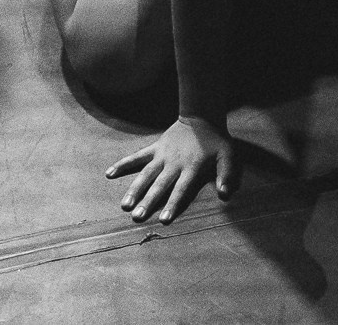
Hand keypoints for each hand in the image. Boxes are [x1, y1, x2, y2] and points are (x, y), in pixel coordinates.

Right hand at [108, 117, 236, 222]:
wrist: (201, 117)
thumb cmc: (216, 141)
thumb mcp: (228, 156)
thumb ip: (227, 175)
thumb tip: (225, 194)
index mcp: (191, 168)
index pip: (180, 190)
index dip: (172, 204)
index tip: (163, 219)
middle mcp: (173, 163)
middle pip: (159, 185)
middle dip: (148, 202)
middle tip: (137, 217)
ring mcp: (161, 155)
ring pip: (145, 174)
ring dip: (134, 189)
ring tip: (124, 205)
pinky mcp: (154, 148)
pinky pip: (136, 157)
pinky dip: (123, 164)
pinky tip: (109, 173)